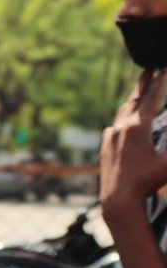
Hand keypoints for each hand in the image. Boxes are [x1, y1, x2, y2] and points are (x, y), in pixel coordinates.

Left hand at [101, 70, 166, 212]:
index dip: (160, 82)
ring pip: (122, 113)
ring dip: (133, 101)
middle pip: (133, 100)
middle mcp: (119, 128)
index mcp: (136, 127)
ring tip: (139, 93)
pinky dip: (123, 119)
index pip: (151, 98)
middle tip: (148, 70)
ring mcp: (110, 138)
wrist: (118, 200)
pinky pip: (115, 127)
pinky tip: (124, 123)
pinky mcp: (105, 148)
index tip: (164, 68)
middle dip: (143, 85)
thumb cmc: (148, 183)